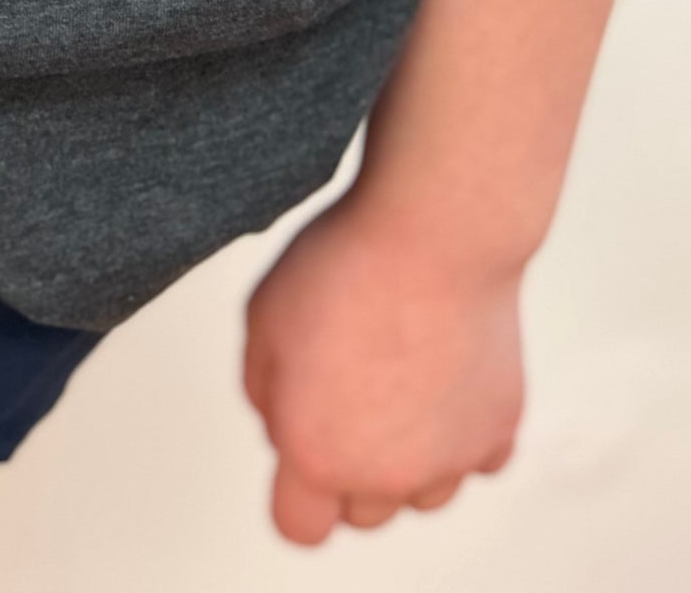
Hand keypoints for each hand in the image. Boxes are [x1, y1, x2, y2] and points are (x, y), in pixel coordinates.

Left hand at [243, 189, 524, 544]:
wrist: (436, 234)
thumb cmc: (346, 268)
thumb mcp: (262, 320)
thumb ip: (264, 390)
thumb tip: (283, 421)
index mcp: (319, 455)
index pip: (299, 527)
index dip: (294, 493)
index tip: (298, 452)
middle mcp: (388, 474)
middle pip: (363, 514)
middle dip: (348, 469)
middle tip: (345, 393)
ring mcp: (451, 459)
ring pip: (423, 494)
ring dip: (408, 457)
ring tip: (397, 380)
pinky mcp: (500, 429)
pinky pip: (476, 458)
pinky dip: (461, 430)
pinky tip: (443, 375)